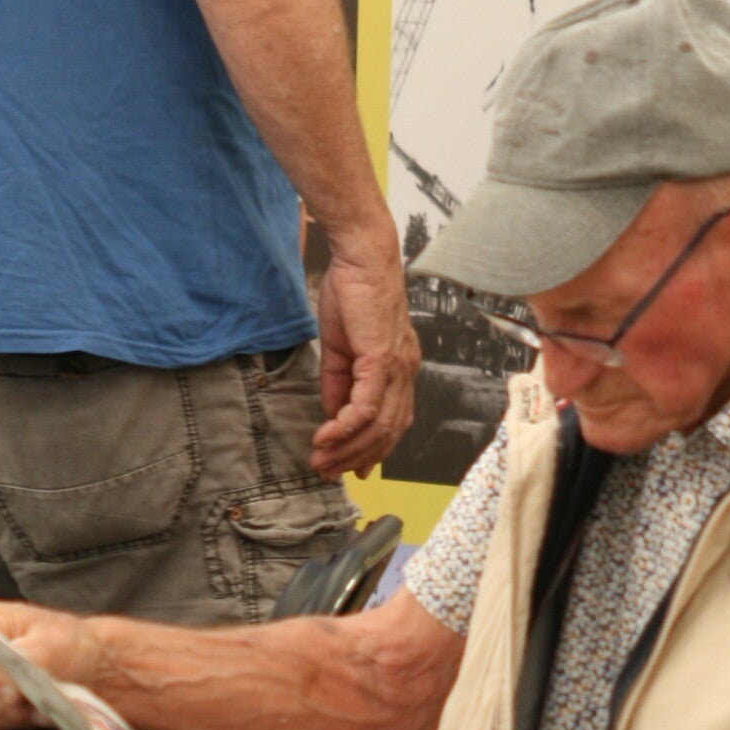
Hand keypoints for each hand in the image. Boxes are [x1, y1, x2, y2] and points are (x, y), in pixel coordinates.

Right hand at [0, 602, 94, 729]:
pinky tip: (38, 716)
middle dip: (2, 701)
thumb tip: (17, 665)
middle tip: (35, 703)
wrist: (82, 665)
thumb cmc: (67, 642)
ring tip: (44, 710)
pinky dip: (12, 723)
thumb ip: (35, 651)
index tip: (13, 693)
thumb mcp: (58, 639)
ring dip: (11, 714)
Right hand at [313, 252, 420, 476]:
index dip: (372, 449)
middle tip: (328, 471)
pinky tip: (327, 435)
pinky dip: (346, 426)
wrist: (362, 258)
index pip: (392, 421)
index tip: (350, 467)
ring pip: (379, 425)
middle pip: (388, 431)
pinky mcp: (383, 360)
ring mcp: (398, 368)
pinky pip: (367, 406)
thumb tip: (333, 416)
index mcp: (399, 369)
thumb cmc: (354, 293)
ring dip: (349, 448)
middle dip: (356, 457)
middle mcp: (406, 372)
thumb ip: (337, 385)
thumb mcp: (341, 349)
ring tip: (322, 459)